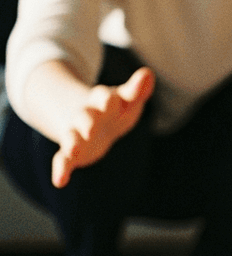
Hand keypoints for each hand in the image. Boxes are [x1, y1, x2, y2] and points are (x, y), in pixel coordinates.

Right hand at [51, 67, 154, 187]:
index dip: (108, 98)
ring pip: (71, 137)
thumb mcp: (128, 100)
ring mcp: (76, 134)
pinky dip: (60, 170)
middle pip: (85, 117)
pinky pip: (62, 160)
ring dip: (72, 143)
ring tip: (74, 151)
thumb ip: (136, 90)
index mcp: (102, 101)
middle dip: (88, 122)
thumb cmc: (116, 110)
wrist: (92, 123)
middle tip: (92, 129)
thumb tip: (148, 73)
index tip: (113, 99)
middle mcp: (86, 116)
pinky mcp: (71, 153)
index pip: (104, 96)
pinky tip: (59, 182)